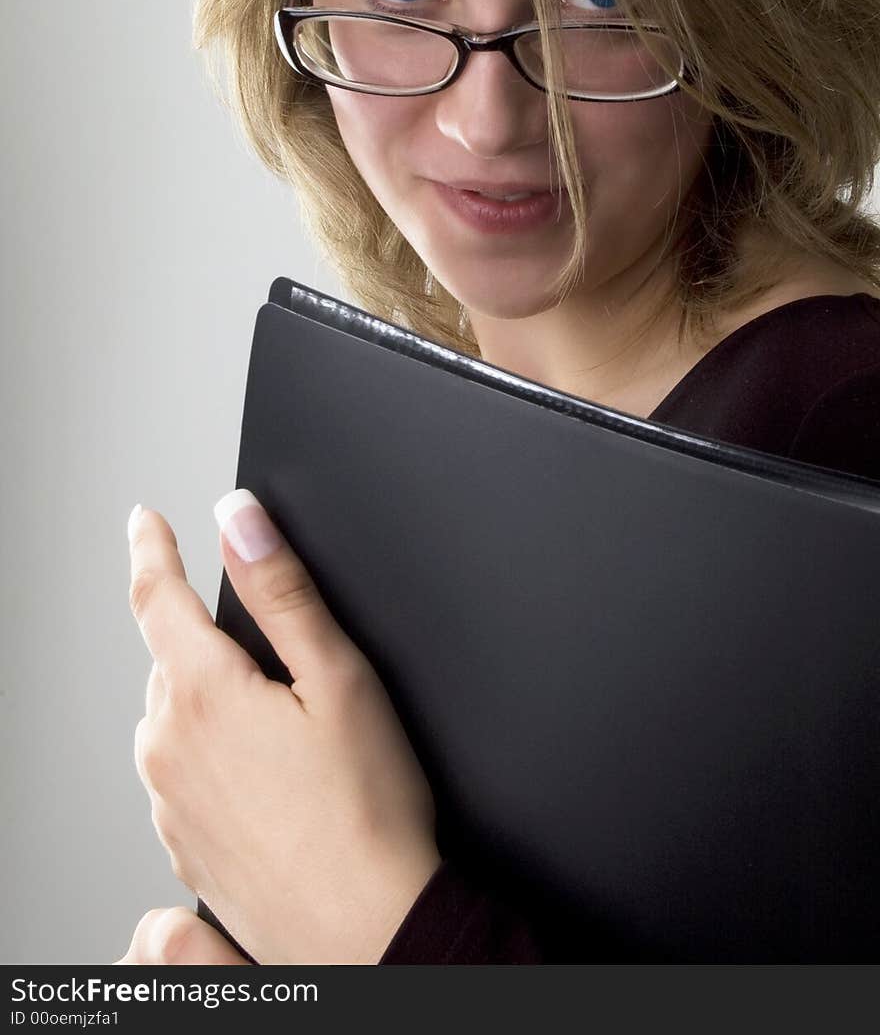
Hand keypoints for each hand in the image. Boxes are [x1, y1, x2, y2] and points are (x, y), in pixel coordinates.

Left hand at [127, 492, 440, 963]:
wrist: (368, 932)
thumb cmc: (367, 814)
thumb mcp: (339, 676)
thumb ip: (281, 589)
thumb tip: (239, 520)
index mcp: (203, 694)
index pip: (156, 597)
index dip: (151, 548)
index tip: (146, 522)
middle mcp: (168, 747)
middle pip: (170, 659)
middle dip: (205, 639)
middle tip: (276, 662)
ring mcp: (168, 801)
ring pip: (173, 716)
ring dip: (205, 699)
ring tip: (280, 727)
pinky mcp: (181, 844)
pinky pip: (179, 771)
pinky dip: (207, 753)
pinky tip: (268, 777)